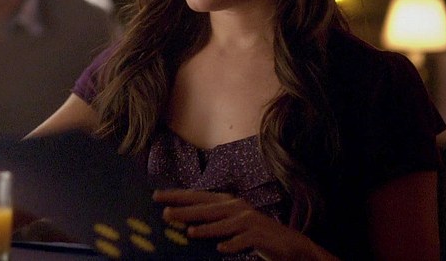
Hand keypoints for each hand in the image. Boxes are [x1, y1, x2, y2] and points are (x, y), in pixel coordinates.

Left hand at [153, 189, 336, 260]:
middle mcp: (236, 208)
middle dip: (185, 210)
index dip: (177, 196)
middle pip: (207, 208)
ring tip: (190, 232)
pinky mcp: (260, 236)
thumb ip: (212, 220)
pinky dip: (232, 244)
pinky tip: (221, 249)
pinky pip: (244, 240)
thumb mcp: (231, 223)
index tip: (156, 196)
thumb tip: (184, 222)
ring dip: (207, 228)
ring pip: (224, 224)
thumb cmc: (254, 234)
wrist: (289, 243)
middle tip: (165, 213)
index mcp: (227, 202)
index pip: (197, 197)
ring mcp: (249, 221)